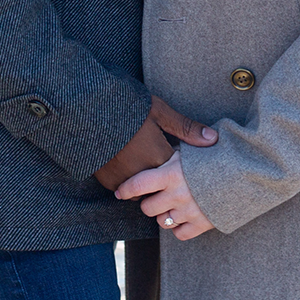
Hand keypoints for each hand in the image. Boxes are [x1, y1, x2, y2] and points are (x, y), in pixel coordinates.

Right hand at [93, 96, 216, 190]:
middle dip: (164, 180)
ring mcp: (125, 181)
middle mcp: (144, 175)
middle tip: (160, 162)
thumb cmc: (126, 108)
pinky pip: (125, 190)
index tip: (176, 154)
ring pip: (144, 192)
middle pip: (162, 187)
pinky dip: (129, 181)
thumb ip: (186, 128)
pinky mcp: (109, 182)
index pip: (178, 174)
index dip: (179, 165)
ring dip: (147, 183)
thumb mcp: (159, 112)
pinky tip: (127, 163)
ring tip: (143, 162)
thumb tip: (213, 139)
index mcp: (160, 158)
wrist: (86, 111)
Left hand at [117, 150, 214, 239]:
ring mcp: (189, 211)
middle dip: (148, 201)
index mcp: (171, 173)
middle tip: (154, 195)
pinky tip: (183, 215)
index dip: (125, 189)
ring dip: (163, 214)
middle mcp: (177, 194)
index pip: (138, 185)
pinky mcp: (202, 223)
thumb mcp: (192, 147)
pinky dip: (179, 227)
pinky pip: (180, 233)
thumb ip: (173, 150)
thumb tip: (158, 141)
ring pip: (162, 222)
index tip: (120, 191)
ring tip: (170, 204)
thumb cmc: (216, 154)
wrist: (246, 170)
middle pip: (147, 207)